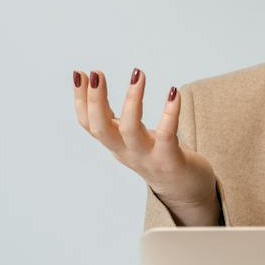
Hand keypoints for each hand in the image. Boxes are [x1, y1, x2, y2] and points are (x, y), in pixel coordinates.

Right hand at [73, 69, 220, 225]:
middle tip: (96, 73)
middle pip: (101, 128)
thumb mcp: (130, 137)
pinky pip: (167, 134)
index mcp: (115, 144)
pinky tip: (173, 92)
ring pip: (130, 130)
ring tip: (138, 74)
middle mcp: (127, 152)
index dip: (80, 100)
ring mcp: (147, 157)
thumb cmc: (157, 155)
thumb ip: (115, 119)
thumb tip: (96, 87)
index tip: (79, 74)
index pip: (89, 124)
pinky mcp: (170, 160)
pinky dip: (169, 112)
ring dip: (132, 100)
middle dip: (95, 100)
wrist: (185, 190)